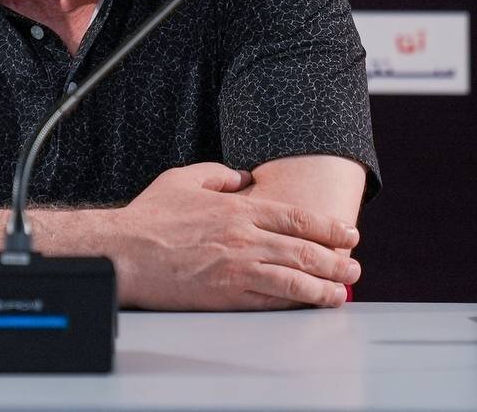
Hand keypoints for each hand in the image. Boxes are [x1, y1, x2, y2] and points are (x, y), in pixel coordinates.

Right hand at [115, 163, 360, 310]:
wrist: (123, 252)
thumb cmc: (148, 217)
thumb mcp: (183, 179)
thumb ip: (217, 174)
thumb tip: (240, 177)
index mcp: (237, 208)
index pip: (296, 218)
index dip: (328, 227)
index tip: (347, 234)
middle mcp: (244, 237)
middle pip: (305, 249)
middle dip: (337, 259)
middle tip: (354, 266)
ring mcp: (237, 268)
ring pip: (295, 277)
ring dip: (325, 285)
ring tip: (342, 290)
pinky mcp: (226, 294)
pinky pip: (271, 299)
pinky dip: (296, 301)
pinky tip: (309, 303)